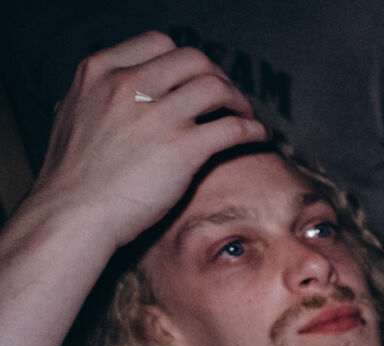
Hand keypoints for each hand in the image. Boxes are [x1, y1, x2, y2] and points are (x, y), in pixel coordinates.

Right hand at [27, 32, 266, 251]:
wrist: (73, 212)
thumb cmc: (72, 175)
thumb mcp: (73, 114)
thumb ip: (98, 96)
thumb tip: (112, 93)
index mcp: (99, 71)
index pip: (158, 43)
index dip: (185, 62)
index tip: (196, 80)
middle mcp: (128, 84)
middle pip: (194, 60)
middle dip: (218, 76)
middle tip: (228, 99)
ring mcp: (157, 115)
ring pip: (217, 88)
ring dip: (240, 101)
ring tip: (246, 116)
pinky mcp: (183, 148)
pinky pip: (234, 127)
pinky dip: (254, 129)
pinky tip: (259, 137)